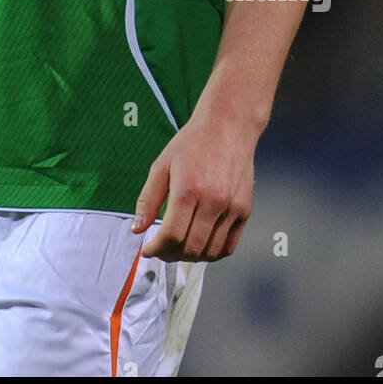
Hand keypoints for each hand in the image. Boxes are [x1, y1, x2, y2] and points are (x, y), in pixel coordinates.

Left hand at [130, 114, 256, 261]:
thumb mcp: (162, 165)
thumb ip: (148, 200)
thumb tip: (137, 229)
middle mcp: (213, 202)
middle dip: (170, 255)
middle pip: (190, 247)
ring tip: (178, 249)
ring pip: (210, 252)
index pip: (171, 235)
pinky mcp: (245, 210)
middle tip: (160, 250)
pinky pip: (229, 246)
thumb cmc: (192, 143)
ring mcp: (231, 208)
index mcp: (188, 190)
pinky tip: (200, 246)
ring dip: (190, 257)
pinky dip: (213, 253)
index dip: (156, 248)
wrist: (228, 126)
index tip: (148, 249)